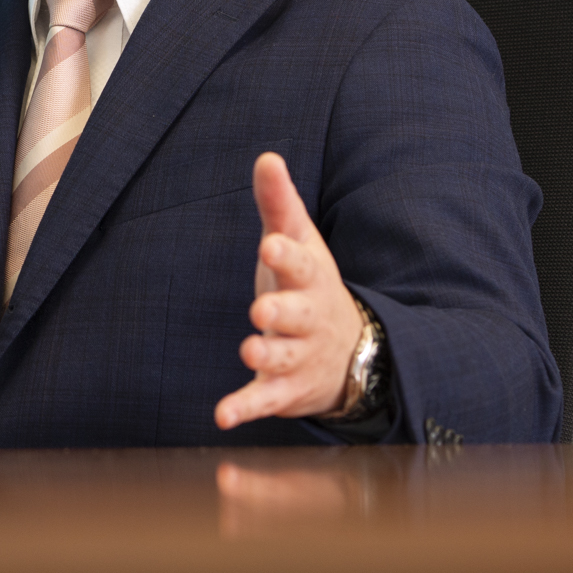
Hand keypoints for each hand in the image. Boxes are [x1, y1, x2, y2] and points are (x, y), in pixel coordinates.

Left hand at [213, 152, 363, 428]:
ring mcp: (299, 356)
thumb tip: (266, 157)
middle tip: (261, 310)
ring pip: (284, 358)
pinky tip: (223, 415)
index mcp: (309, 279)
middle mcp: (308, 319)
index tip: (269, 244)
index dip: (285, 256)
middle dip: (281, 313)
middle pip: (297, 316)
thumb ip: (279, 204)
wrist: (349, 353)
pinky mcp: (285, 389)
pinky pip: (265, 400)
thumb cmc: (309, 285)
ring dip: (267, 356)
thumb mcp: (299, 243)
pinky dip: (246, 407)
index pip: (300, 265)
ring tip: (249, 350)